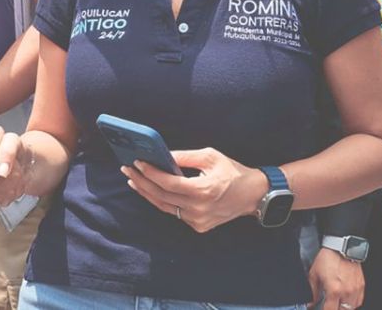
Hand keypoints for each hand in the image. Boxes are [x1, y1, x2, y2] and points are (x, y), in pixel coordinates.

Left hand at [122, 147, 265, 232]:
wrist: (254, 195)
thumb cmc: (233, 171)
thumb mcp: (210, 156)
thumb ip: (184, 157)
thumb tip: (161, 155)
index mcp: (203, 191)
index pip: (167, 183)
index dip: (149, 173)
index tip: (136, 162)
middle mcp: (198, 209)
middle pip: (161, 197)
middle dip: (141, 182)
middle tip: (128, 170)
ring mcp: (198, 221)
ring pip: (164, 207)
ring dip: (147, 193)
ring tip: (134, 181)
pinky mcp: (199, 226)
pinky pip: (174, 213)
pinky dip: (162, 201)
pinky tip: (152, 191)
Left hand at [308, 247, 364, 309]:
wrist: (341, 248)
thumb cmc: (328, 258)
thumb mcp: (314, 274)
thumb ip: (313, 292)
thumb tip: (311, 302)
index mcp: (334, 290)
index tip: (322, 309)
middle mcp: (346, 292)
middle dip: (334, 309)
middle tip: (329, 305)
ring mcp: (356, 289)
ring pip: (352, 308)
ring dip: (344, 308)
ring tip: (337, 303)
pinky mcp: (361, 286)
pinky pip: (359, 301)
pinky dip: (352, 303)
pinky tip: (346, 300)